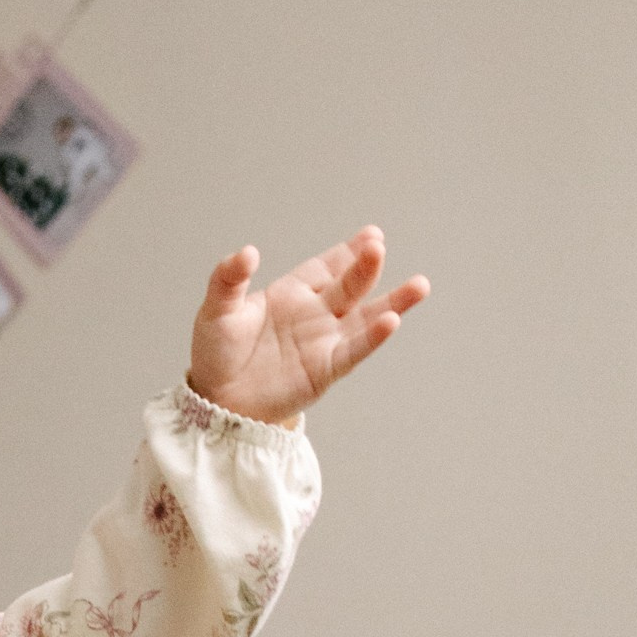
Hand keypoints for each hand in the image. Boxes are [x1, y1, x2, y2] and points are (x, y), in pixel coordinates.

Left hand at [187, 230, 427, 426]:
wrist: (216, 401)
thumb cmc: (216, 354)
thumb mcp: (217, 310)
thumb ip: (228, 278)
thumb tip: (248, 252)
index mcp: (292, 294)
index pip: (326, 267)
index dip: (347, 252)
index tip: (370, 235)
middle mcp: (315, 315)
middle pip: (350, 285)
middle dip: (366, 266)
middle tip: (378, 245)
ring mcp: (324, 342)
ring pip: (365, 318)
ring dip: (392, 302)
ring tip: (420, 285)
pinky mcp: (325, 370)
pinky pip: (354, 351)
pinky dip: (372, 338)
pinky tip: (391, 321)